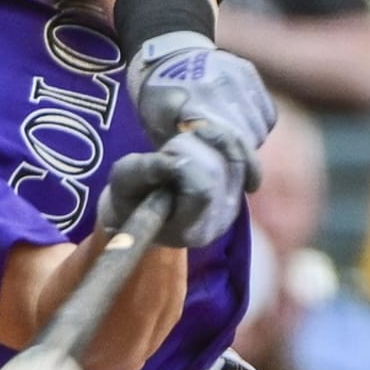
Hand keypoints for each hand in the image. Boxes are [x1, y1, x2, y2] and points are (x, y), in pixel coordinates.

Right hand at [98, 129, 246, 247]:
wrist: (144, 203)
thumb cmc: (131, 195)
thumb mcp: (125, 180)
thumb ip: (146, 170)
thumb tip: (177, 161)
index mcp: (188, 231)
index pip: (202, 189)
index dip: (179, 163)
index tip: (161, 160)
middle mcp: (218, 223)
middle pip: (216, 169)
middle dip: (187, 150)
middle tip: (166, 156)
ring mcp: (233, 206)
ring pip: (232, 155)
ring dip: (202, 142)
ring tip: (179, 154)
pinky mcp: (240, 188)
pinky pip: (243, 151)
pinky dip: (221, 138)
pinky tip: (200, 142)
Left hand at [127, 34, 274, 191]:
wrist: (167, 53)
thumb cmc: (159, 99)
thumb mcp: (159, 128)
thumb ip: (184, 152)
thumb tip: (207, 181)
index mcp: (191, 103)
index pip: (226, 141)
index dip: (239, 165)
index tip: (248, 186)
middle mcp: (216, 86)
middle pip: (247, 136)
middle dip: (247, 160)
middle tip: (247, 177)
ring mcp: (235, 75)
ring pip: (259, 126)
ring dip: (252, 141)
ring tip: (235, 147)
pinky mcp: (247, 71)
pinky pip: (266, 110)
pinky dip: (259, 124)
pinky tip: (242, 126)